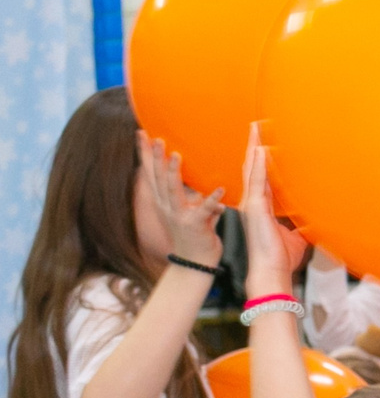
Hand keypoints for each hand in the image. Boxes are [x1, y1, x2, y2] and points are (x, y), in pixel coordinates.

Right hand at [136, 132, 224, 268]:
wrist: (195, 263)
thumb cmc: (194, 235)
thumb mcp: (189, 211)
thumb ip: (194, 196)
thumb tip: (201, 183)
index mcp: (163, 201)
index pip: (151, 173)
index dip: (145, 153)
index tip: (141, 133)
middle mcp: (166, 207)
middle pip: (157, 178)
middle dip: (155, 157)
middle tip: (156, 138)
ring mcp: (179, 216)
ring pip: (172, 190)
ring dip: (174, 172)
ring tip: (176, 155)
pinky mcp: (195, 226)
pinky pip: (204, 210)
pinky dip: (212, 199)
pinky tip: (219, 190)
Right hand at [237, 128, 307, 292]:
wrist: (272, 271)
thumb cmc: (281, 257)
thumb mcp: (297, 235)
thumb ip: (302, 223)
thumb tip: (316, 219)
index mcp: (263, 206)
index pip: (262, 175)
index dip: (262, 157)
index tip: (265, 140)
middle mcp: (255, 201)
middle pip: (253, 166)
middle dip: (255, 144)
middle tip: (256, 123)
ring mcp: (253, 203)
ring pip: (252, 168)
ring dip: (255, 147)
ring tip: (255, 127)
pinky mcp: (255, 208)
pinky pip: (257, 181)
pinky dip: (259, 164)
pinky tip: (260, 149)